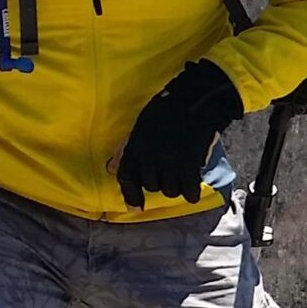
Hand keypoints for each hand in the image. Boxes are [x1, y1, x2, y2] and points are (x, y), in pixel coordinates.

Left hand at [115, 60, 243, 207]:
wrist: (196, 99)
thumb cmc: (168, 108)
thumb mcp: (141, 125)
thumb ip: (127, 147)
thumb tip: (110, 168)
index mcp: (135, 145)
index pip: (126, 177)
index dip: (130, 195)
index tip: (137, 207)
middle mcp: (150, 156)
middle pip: (151, 185)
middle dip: (158, 184)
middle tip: (168, 175)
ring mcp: (170, 161)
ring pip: (169, 190)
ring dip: (175, 187)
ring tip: (182, 178)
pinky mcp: (190, 164)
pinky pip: (188, 189)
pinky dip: (191, 193)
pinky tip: (193, 191)